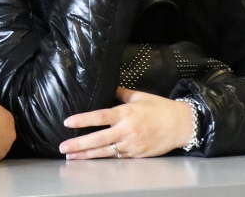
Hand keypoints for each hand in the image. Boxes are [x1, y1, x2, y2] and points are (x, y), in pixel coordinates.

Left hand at [59, 87, 193, 158]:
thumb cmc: (160, 108)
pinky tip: (91, 159)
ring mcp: (132, 144)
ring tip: (71, 157)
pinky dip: (103, 158)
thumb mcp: (139, 96)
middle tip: (63, 148)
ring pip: (105, 152)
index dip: (83, 120)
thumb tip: (106, 84)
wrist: (181, 125)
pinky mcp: (137, 155)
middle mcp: (127, 130)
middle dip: (79, 144)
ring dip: (87, 155)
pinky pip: (117, 157)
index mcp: (125, 113)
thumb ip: (120, 92)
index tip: (67, 122)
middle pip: (99, 139)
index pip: (100, 117)